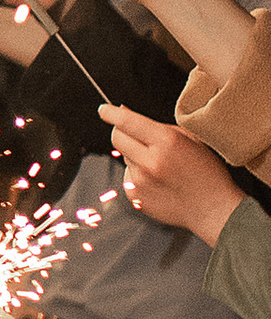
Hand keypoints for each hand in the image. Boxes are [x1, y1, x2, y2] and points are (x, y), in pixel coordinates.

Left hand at [99, 104, 244, 243]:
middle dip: (122, 132)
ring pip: (124, 157)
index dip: (111, 113)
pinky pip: (127, 175)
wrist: (212, 209)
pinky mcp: (134, 196)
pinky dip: (138, 174)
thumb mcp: (192, 140)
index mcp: (167, 142)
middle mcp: (150, 161)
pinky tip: (158, 181)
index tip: (104, 109)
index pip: (127, 122)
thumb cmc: (206, 173)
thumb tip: (125, 113)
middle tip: (136, 135)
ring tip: (161, 165)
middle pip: (117, 138)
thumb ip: (159, 126)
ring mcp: (140, 180)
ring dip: (135, 155)